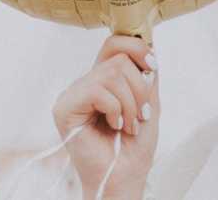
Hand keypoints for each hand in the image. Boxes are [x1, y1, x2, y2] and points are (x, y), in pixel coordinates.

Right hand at [52, 35, 160, 199]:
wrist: (125, 175)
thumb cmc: (135, 145)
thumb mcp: (149, 101)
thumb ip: (147, 73)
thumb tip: (149, 44)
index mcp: (104, 79)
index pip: (115, 43)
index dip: (138, 47)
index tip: (153, 67)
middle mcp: (86, 82)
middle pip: (118, 57)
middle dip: (140, 87)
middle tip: (141, 114)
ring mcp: (73, 94)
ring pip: (112, 73)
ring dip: (130, 103)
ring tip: (130, 125)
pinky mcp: (64, 108)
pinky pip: (97, 90)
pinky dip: (115, 109)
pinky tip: (115, 126)